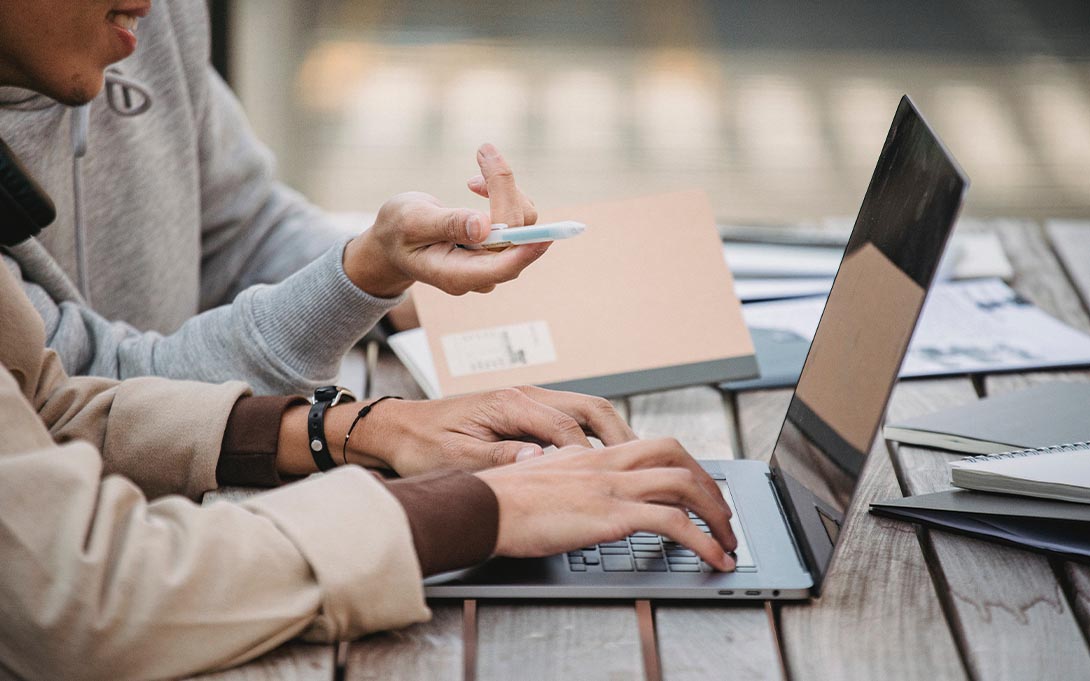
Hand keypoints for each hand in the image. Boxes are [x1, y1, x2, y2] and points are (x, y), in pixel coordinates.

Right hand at [343, 143, 544, 297]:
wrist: (394, 240)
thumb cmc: (398, 231)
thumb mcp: (411, 222)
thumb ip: (446, 224)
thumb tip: (482, 227)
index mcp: (456, 275)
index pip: (501, 267)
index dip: (525, 251)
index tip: (545, 235)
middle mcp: (481, 273)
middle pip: (515, 236)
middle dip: (504, 189)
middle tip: (484, 150)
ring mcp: (492, 260)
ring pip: (522, 223)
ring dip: (503, 187)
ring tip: (476, 164)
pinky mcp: (500, 245)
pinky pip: (518, 217)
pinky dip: (503, 192)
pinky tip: (477, 184)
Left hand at [343, 386, 636, 475]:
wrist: (397, 430)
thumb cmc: (422, 445)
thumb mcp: (457, 459)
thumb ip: (501, 459)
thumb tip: (541, 463)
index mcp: (510, 403)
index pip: (567, 427)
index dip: (591, 455)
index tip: (610, 479)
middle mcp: (525, 395)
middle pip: (590, 408)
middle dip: (620, 436)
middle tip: (643, 467)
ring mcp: (528, 401)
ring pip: (586, 410)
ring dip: (612, 434)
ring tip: (634, 463)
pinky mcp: (525, 412)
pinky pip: (572, 418)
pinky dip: (595, 436)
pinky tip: (603, 459)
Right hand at [476, 439, 737, 570]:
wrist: (480, 507)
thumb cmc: (499, 499)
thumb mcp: (539, 476)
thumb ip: (564, 476)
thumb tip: (572, 487)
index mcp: (591, 455)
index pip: (653, 447)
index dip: (684, 466)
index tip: (697, 489)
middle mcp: (607, 464)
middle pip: (677, 457)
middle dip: (709, 485)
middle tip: (722, 514)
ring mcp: (611, 487)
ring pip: (685, 485)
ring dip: (716, 515)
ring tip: (728, 543)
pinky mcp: (611, 516)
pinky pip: (673, 523)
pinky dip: (703, 541)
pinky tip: (713, 559)